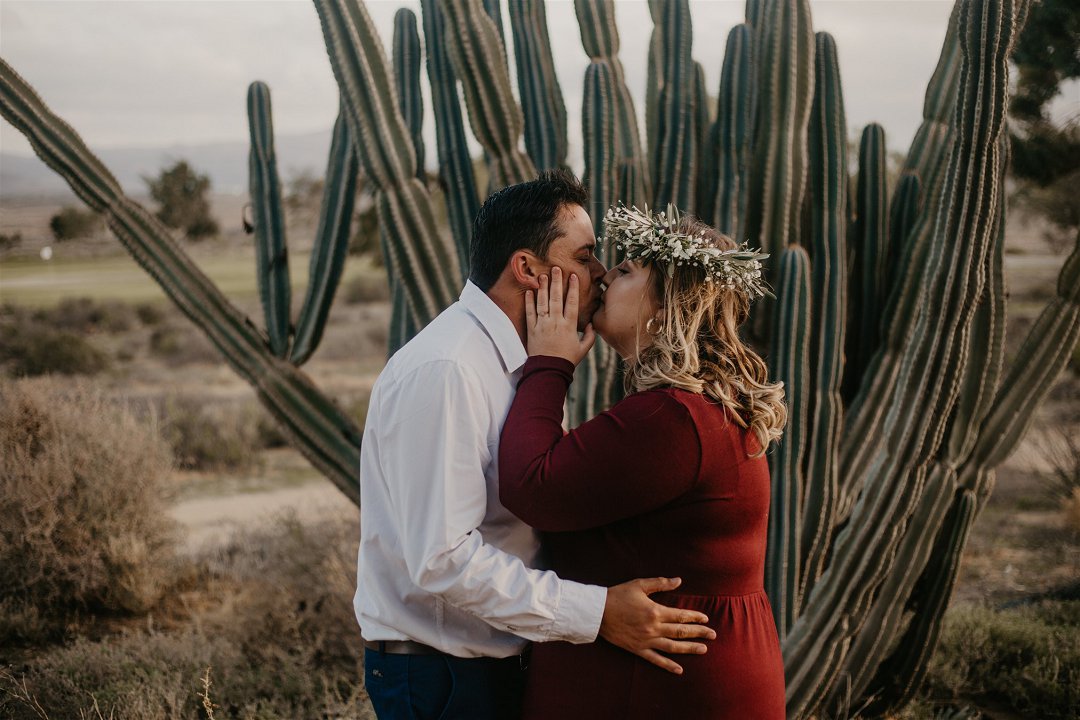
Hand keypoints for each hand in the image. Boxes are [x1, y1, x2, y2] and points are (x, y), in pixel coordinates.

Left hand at [525, 266, 595, 364]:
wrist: (549, 370)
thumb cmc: (567, 360)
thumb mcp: (583, 349)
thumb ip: (590, 336)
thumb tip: (592, 324)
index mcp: (569, 326)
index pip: (572, 303)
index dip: (572, 288)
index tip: (572, 276)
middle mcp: (556, 322)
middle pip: (556, 298)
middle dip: (556, 282)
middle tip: (556, 268)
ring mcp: (543, 325)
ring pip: (542, 303)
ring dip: (543, 288)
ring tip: (543, 275)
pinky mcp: (532, 330)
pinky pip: (530, 313)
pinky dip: (529, 302)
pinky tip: (530, 291)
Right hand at [599, 577, 715, 674]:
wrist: (598, 612)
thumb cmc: (618, 595)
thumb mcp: (639, 585)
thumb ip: (660, 583)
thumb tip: (679, 580)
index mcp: (655, 611)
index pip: (681, 615)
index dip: (695, 617)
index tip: (706, 619)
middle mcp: (653, 628)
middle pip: (681, 631)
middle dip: (699, 633)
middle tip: (713, 635)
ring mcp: (646, 640)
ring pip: (673, 647)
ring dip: (689, 648)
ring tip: (703, 650)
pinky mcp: (637, 649)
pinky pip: (656, 659)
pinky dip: (668, 666)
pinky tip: (679, 670)